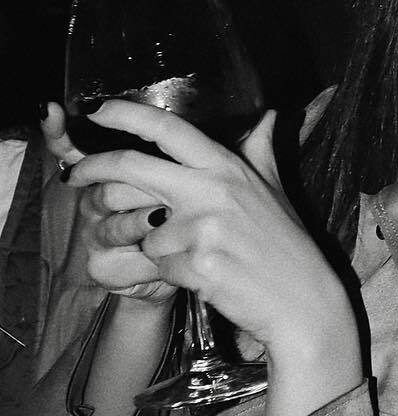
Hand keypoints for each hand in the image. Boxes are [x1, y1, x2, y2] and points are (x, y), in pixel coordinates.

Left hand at [65, 100, 350, 357]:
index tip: (100, 112)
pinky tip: (205, 277)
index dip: (126, 115)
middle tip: (77, 177)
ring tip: (198, 258)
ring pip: (146, 231)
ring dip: (159, 247)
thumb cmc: (288, 248)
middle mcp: (213, 191)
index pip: (168, 129)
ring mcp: (204, 228)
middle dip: (93, 169)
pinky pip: (160, 265)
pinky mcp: (197, 264)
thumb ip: (262, 151)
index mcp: (228, 168)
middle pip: (131, 167)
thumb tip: (270, 114)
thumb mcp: (276, 191)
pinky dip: (173, 274)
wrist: (303, 303)